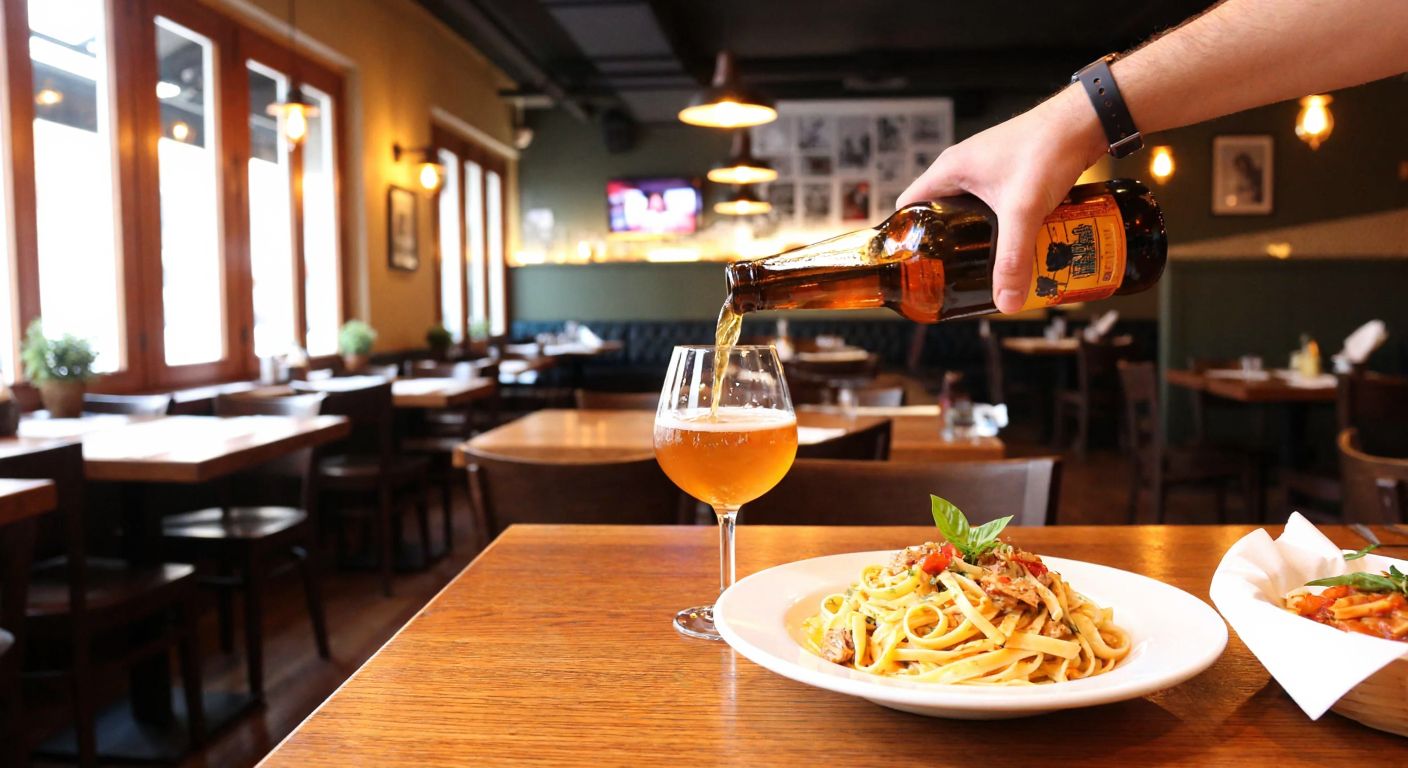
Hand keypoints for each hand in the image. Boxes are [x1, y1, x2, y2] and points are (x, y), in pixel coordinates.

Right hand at [897, 86, 1105, 313]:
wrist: (1085, 121)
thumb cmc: (1047, 147)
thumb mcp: (1024, 209)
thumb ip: (1014, 257)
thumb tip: (1007, 301)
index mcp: (948, 170)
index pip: (907, 205)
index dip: (904, 235)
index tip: (913, 264)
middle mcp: (962, 169)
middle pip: (938, 214)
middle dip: (945, 244)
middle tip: (951, 273)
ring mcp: (986, 170)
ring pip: (968, 212)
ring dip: (975, 237)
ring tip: (980, 265)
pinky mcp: (1009, 174)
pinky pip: (992, 206)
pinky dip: (999, 227)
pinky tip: (1012, 245)